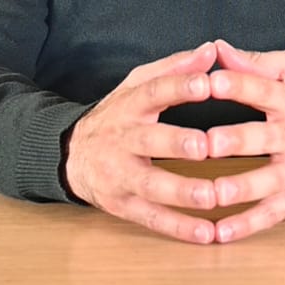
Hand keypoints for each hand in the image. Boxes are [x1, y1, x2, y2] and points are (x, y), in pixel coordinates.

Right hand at [63, 42, 218, 243]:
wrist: (72, 154)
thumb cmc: (119, 114)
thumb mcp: (137, 84)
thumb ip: (176, 67)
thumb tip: (212, 49)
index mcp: (130, 105)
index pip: (154, 91)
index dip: (179, 87)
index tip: (206, 84)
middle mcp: (122, 139)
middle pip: (149, 141)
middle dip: (177, 144)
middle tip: (205, 147)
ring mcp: (120, 175)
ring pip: (151, 186)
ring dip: (182, 193)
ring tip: (212, 197)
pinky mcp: (122, 205)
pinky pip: (152, 219)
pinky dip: (179, 229)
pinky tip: (206, 234)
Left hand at [206, 39, 284, 242]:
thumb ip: (256, 62)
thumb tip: (218, 50)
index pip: (263, 90)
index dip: (238, 85)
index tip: (210, 81)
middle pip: (264, 139)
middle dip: (236, 141)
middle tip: (208, 143)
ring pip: (267, 182)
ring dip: (240, 188)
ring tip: (213, 194)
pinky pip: (271, 215)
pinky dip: (247, 226)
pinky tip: (220, 234)